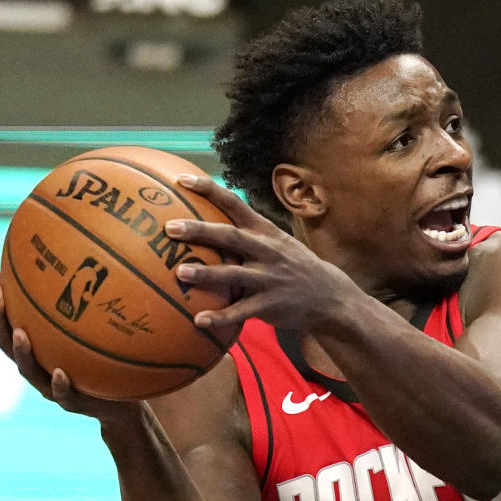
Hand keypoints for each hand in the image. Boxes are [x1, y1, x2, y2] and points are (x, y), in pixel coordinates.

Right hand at [0, 276, 141, 421]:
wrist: (122, 404)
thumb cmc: (105, 365)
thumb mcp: (95, 336)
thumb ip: (85, 311)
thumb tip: (87, 269)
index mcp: (38, 350)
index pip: (9, 325)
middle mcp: (38, 367)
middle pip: (7, 344)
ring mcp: (52, 387)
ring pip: (29, 371)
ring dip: (23, 352)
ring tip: (21, 334)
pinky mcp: (74, 404)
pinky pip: (64, 395)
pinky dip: (60, 384)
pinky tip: (61, 372)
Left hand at [164, 176, 356, 332]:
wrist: (329, 295)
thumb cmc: (293, 265)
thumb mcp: (277, 241)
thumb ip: (248, 232)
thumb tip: (211, 217)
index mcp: (265, 232)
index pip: (235, 204)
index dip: (208, 189)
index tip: (181, 180)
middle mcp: (266, 251)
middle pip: (230, 237)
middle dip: (200, 231)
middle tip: (170, 228)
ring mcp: (268, 279)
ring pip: (234, 274)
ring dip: (207, 273)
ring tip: (180, 272)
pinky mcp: (270, 305)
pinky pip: (241, 312)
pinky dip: (220, 317)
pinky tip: (198, 320)